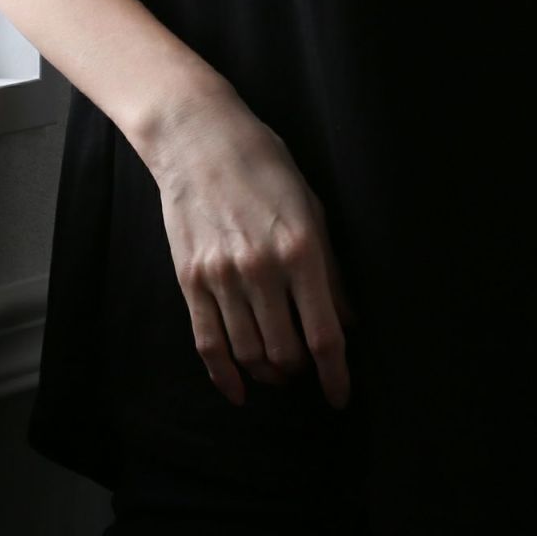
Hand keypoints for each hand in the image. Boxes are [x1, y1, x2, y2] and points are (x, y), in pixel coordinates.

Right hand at [143, 84, 357, 411]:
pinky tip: (239, 389)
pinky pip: (207, 344)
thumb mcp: (313, 208)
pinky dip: (224, 375)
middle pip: (285, 352)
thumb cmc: (265, 166)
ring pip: (249, 354)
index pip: (323, 334)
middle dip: (300, 371)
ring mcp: (222, 276)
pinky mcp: (190, 280)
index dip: (335, 373)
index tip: (340, 396)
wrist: (200, 139)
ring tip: (278, 371)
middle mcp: (262, 269)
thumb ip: (330, 269)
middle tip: (306, 367)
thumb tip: (346, 320)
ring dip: (268, 373)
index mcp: (301, 249)